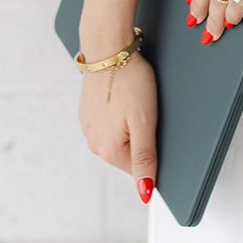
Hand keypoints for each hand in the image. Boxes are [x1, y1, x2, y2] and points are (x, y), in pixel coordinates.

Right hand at [76, 43, 157, 205]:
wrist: (108, 49)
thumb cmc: (130, 81)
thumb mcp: (144, 122)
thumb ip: (144, 159)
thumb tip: (144, 193)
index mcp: (109, 151)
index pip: (139, 169)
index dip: (153, 150)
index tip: (155, 128)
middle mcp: (94, 144)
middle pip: (128, 154)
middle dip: (140, 137)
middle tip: (145, 111)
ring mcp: (88, 128)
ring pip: (118, 137)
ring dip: (129, 125)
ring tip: (134, 102)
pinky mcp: (87, 113)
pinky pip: (108, 123)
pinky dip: (118, 114)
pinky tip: (124, 97)